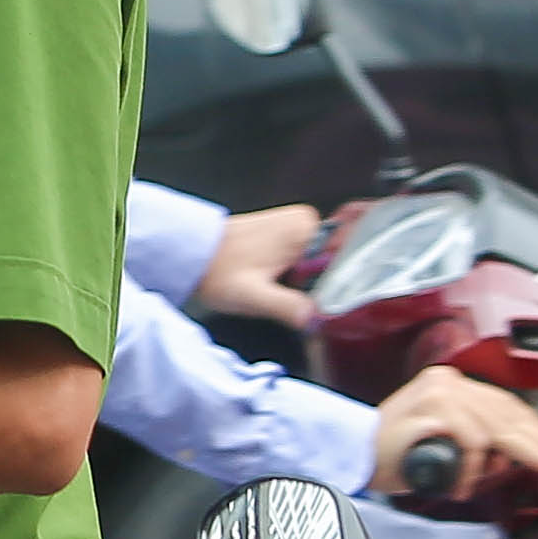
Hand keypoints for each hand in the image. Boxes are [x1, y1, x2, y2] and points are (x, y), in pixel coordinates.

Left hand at [190, 202, 327, 325]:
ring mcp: (295, 224)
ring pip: (319, 262)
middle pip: (334, 262)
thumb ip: (288, 307)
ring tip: (281, 289)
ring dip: (307, 281)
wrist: (192, 254)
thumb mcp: (255, 297)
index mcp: (306, 228)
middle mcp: (305, 220)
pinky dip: (296, 274)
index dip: (338, 286)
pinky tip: (278, 282)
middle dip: (320, 285)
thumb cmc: (218, 270)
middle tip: (293, 298)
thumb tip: (316, 319)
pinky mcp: (284, 232)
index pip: (345, 260)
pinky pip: (304, 257)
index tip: (322, 304)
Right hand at [371, 364, 537, 497]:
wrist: (351, 453)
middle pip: (510, 414)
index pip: (508, 406)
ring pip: (496, 426)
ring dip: (508, 459)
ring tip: (514, 476)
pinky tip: (462, 482)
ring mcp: (440, 392)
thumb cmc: (394, 454)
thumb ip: (481, 444)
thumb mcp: (448, 446)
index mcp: (453, 385)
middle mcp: (449, 382)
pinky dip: (472, 467)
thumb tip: (518, 458)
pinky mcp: (432, 409)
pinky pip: (471, 440)